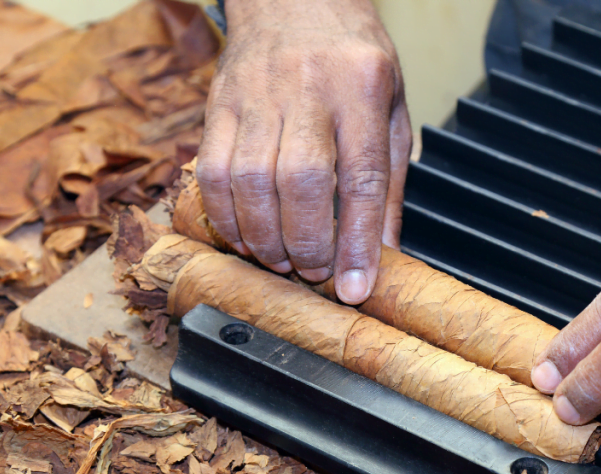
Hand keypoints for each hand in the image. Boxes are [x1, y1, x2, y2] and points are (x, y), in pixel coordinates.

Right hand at [195, 0, 410, 303]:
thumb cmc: (349, 59)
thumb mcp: (389, 111)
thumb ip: (386, 185)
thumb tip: (383, 256)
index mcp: (362, 87)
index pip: (363, 176)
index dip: (358, 241)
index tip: (355, 287)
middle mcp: (309, 87)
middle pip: (301, 180)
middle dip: (306, 241)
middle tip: (313, 270)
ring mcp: (257, 94)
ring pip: (250, 180)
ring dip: (263, 236)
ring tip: (280, 258)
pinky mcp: (218, 104)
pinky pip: (211, 171)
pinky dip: (226, 216)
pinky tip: (243, 235)